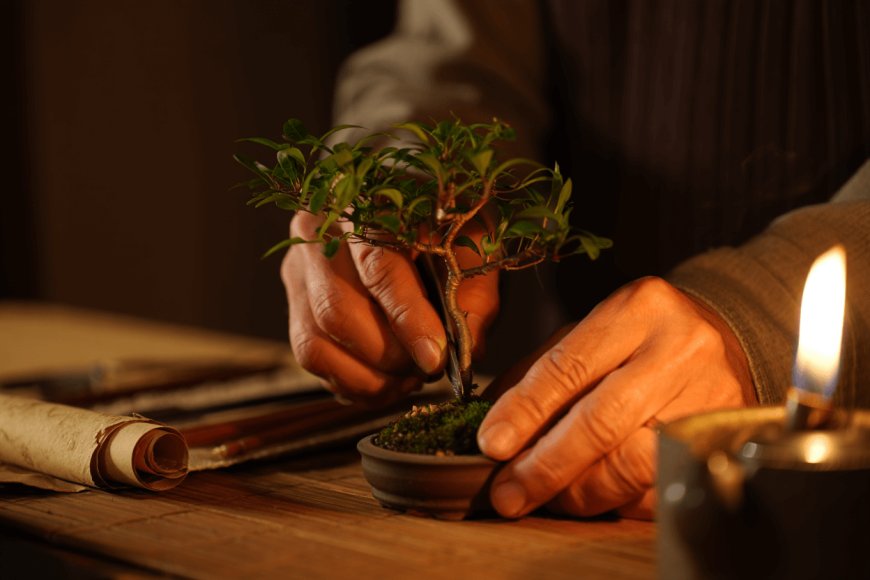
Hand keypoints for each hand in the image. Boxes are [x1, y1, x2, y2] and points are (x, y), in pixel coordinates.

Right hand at [282, 212, 497, 403]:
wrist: (412, 209)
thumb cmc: (445, 222)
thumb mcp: (474, 242)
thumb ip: (475, 292)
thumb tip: (466, 349)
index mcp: (366, 202)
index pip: (377, 265)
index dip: (407, 318)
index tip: (434, 356)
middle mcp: (318, 233)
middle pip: (335, 309)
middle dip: (388, 355)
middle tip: (428, 369)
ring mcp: (298, 271)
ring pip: (314, 342)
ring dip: (369, 377)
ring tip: (409, 377)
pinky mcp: (294, 306)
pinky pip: (311, 360)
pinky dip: (353, 383)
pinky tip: (387, 379)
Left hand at [477, 277, 754, 518]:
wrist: (723, 337)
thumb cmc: (639, 337)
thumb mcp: (587, 332)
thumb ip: (539, 374)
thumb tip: (492, 429)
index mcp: (637, 310)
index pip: (569, 367)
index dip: (525, 411)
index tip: (491, 444)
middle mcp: (679, 350)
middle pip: (602, 422)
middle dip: (545, 465)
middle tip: (508, 492)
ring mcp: (710, 398)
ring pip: (632, 465)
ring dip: (578, 492)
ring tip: (545, 499)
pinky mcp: (722, 441)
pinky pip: (660, 489)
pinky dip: (616, 503)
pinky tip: (590, 499)